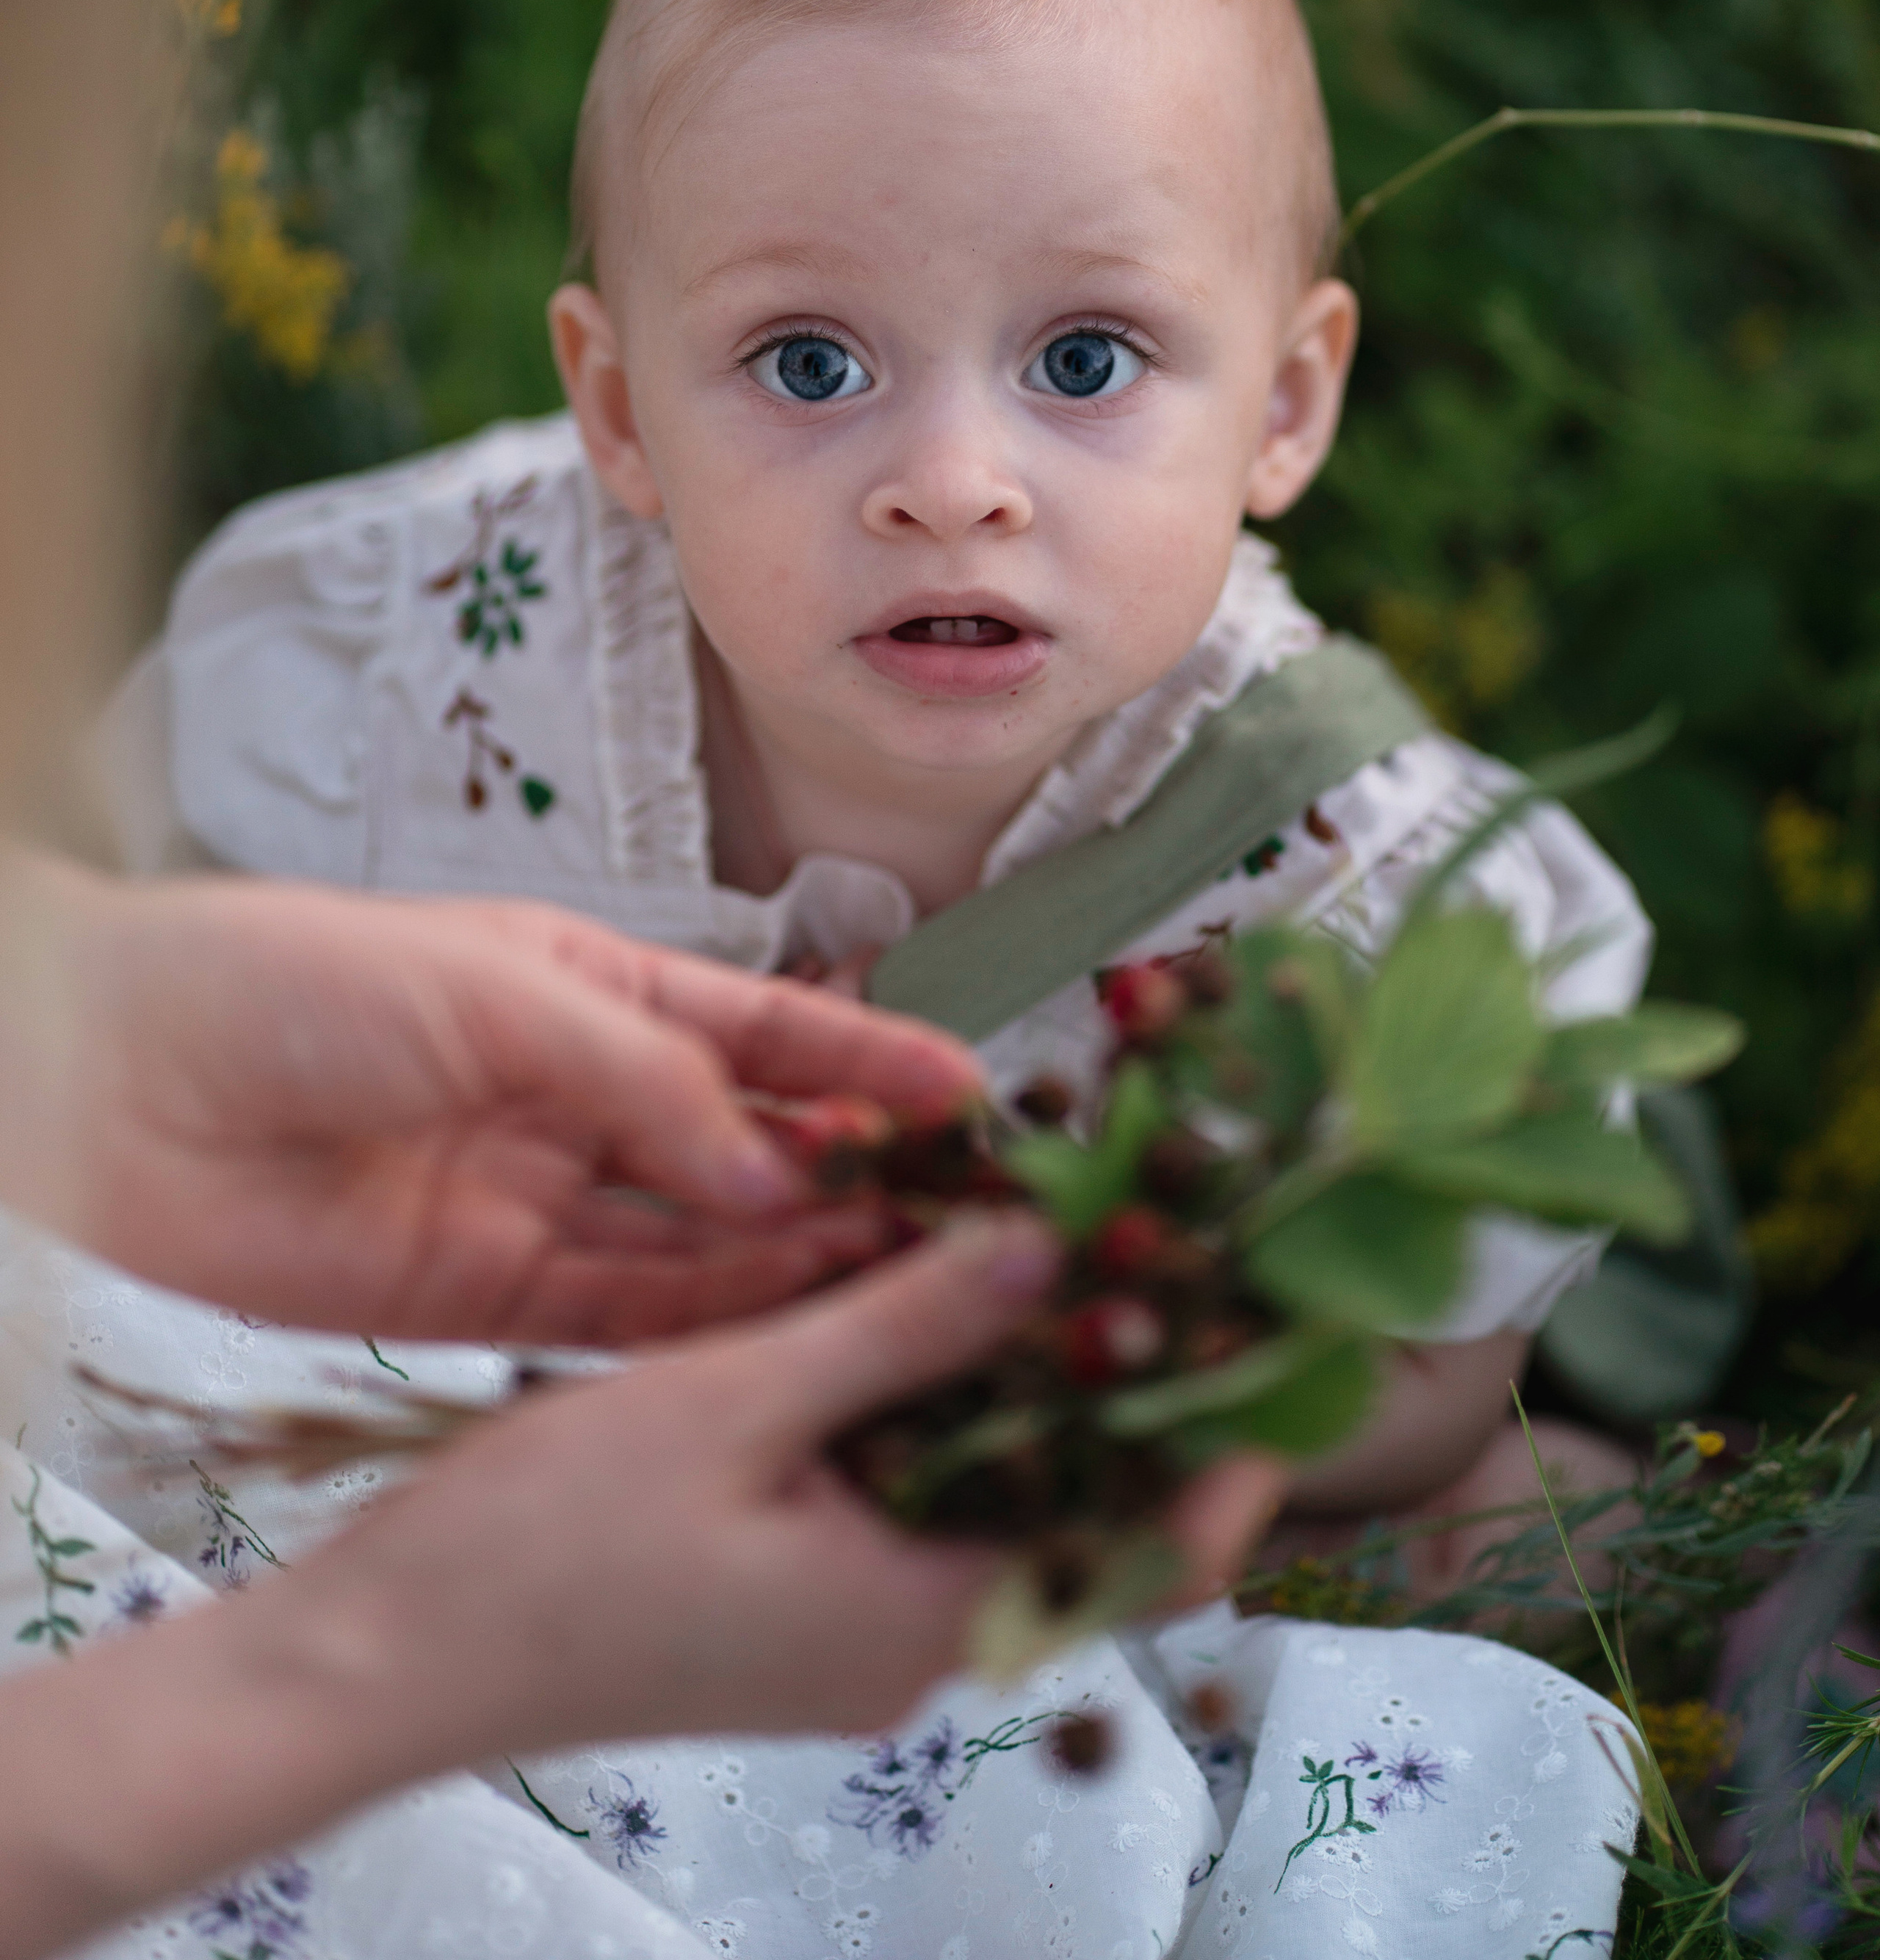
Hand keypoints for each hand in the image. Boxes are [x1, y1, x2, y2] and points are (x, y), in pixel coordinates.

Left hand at [7, 853, 983, 1343]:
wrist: (124, 1079)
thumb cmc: (295, 979)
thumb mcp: (502, 993)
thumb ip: (651, 1083)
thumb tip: (783, 1173)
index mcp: (593, 988)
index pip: (764, 1027)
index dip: (869, 1057)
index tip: (972, 1093)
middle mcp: (581, 1096)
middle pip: (747, 1145)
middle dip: (852, 1176)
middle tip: (960, 1215)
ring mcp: (539, 1198)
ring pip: (703, 1243)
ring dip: (799, 1259)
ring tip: (904, 1276)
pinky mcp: (486, 1294)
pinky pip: (624, 1315)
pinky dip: (708, 1322)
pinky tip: (788, 1322)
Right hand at [337, 1213, 1284, 1756]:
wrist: (390, 1660)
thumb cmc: (543, 1546)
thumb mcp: (734, 1399)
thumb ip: (899, 1324)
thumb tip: (1045, 1244)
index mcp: (917, 1618)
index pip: (1144, 1554)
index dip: (1227, 1450)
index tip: (1284, 1335)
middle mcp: (907, 1645)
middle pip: (1081, 1525)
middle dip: (1137, 1396)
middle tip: (1181, 1257)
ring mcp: (849, 1633)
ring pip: (996, 1508)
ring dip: (1034, 1394)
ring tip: (1074, 1256)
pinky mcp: (796, 1609)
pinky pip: (915, 1511)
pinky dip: (946, 1418)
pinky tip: (929, 1312)